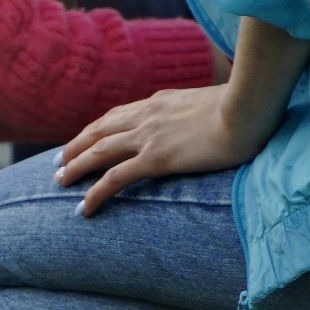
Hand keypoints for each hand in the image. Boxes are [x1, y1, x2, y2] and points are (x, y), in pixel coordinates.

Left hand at [54, 85, 265, 215]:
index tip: (85, 138)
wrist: (250, 107)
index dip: (97, 129)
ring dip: (75, 167)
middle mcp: (146, 116)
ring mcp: (148, 137)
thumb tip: (208, 119)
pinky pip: (114, 178)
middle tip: (59, 161)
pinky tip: (83, 208)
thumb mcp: (215, 102)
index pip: (118, 115)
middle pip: (98, 131)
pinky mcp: (156, 159)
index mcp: (159, 102)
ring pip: (98, 152)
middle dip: (75, 146)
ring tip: (59, 182)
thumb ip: (200, 111)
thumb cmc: (246, 106)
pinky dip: (94, 193)